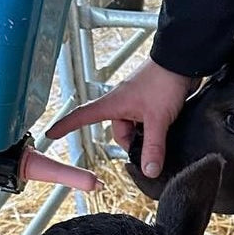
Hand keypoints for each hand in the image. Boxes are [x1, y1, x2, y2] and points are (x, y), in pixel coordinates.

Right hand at [46, 59, 195, 178]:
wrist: (182, 62)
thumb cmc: (163, 83)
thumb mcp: (157, 119)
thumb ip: (153, 147)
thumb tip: (148, 171)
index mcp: (113, 104)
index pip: (82, 116)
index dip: (66, 125)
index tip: (51, 134)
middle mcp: (120, 103)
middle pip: (119, 133)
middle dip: (134, 141)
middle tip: (152, 137)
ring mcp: (134, 103)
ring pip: (134, 129)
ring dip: (146, 134)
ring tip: (163, 127)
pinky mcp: (148, 103)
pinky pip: (144, 122)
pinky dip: (153, 127)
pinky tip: (166, 125)